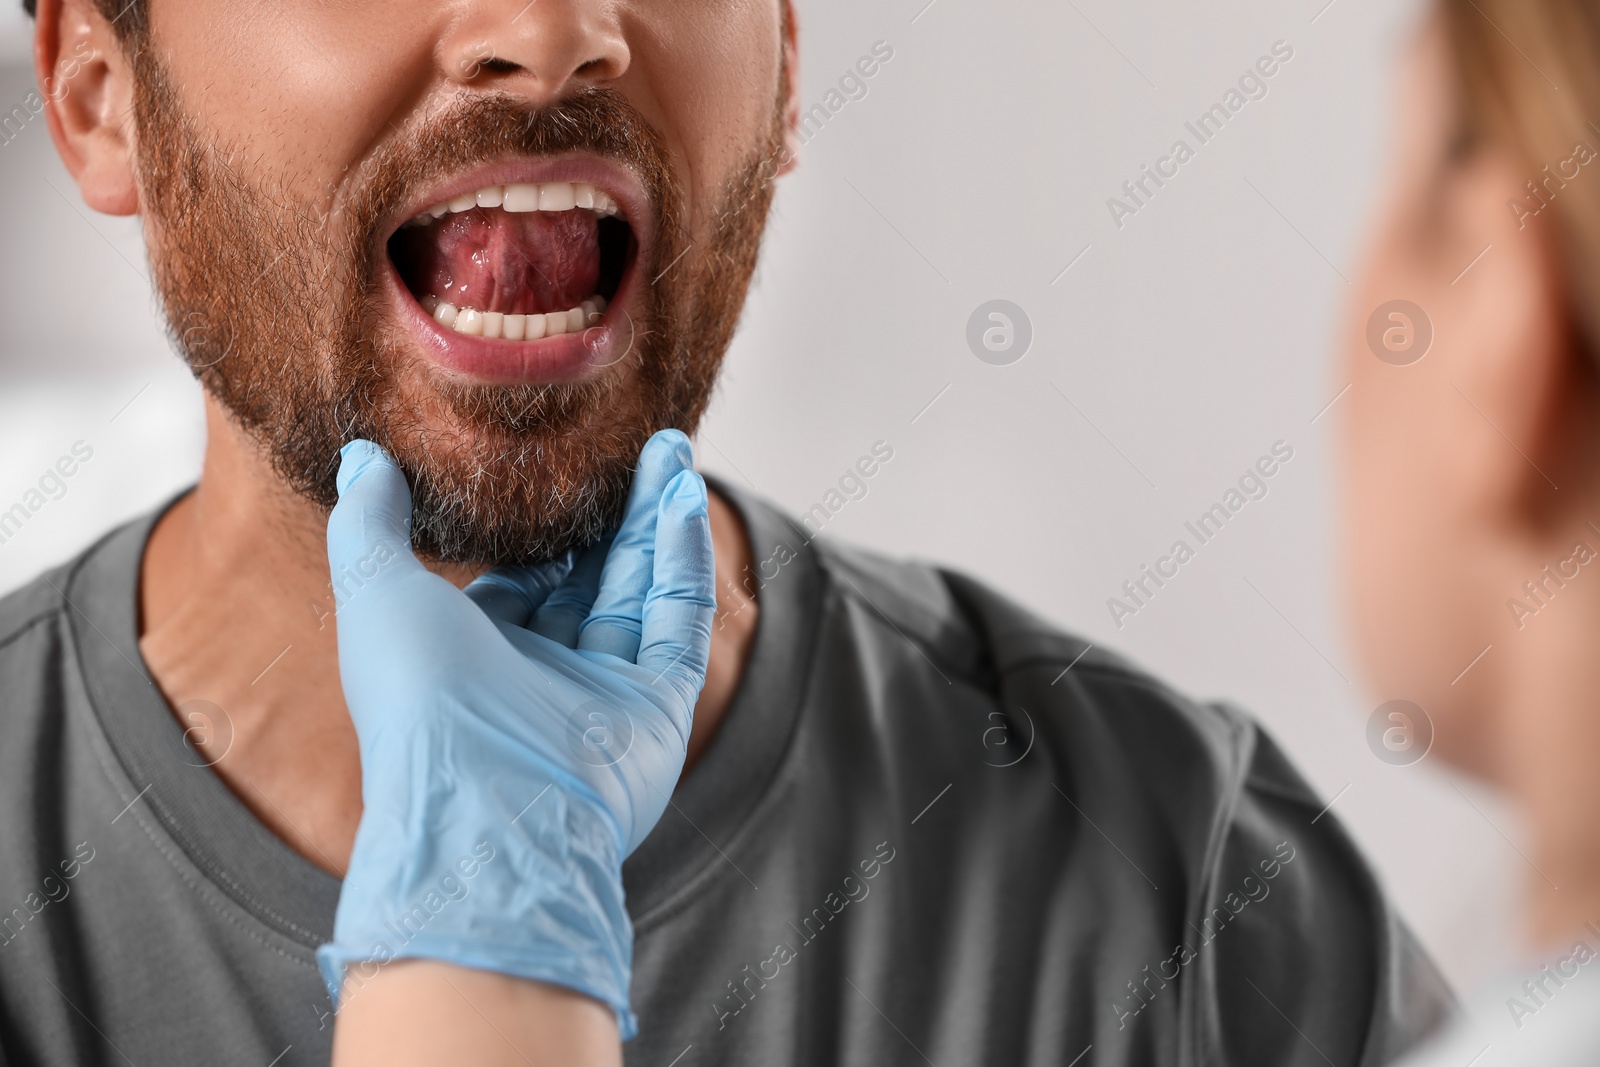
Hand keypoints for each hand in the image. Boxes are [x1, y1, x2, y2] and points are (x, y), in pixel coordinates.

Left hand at [316, 430, 715, 1039]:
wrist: (486, 809)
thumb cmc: (419, 704)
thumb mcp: (378, 593)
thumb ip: (371, 523)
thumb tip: (364, 457)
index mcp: (475, 662)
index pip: (518, 584)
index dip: (538, 529)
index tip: (558, 467)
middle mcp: (542, 681)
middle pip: (589, 580)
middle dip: (612, 513)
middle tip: (636, 446)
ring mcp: (605, 697)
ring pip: (639, 591)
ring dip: (657, 521)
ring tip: (670, 448)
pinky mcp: (658, 709)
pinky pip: (678, 623)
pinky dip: (684, 561)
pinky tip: (684, 499)